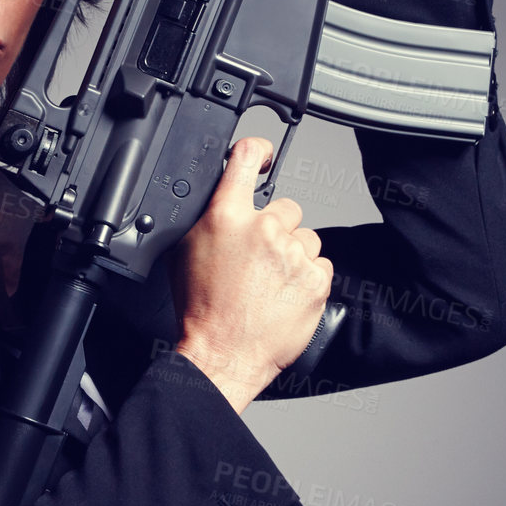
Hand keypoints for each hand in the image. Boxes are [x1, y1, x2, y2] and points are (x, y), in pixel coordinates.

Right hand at [169, 136, 332, 413]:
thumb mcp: (185, 251)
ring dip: (293, 254)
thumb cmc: (202, 310)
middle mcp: (262, 230)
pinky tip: (285, 294)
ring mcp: (292, 254)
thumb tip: (219, 198)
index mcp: (226, 217)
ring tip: (270, 282)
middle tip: (258, 258)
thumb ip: (208, 218)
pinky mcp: (315, 280)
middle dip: (275, 228)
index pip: (246, 158)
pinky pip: (320, 265)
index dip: (257, 150)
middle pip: (285, 206)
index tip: (263, 156)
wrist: (223, 355)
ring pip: (306, 238)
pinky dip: (306, 278)